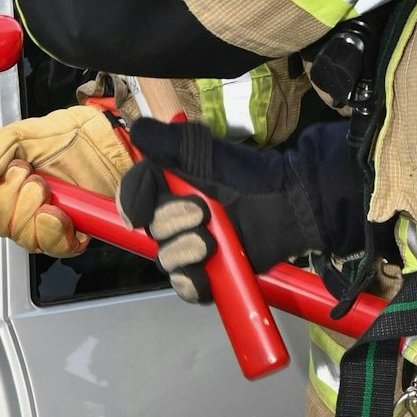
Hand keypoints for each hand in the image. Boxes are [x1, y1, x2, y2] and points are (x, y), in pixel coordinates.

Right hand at [0, 105, 133, 257]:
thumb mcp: (23, 133)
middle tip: (27, 174)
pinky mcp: (70, 235)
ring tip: (46, 186)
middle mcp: (22, 209)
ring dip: (32, 210)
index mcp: (4, 186)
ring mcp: (45, 224)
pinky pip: (53, 246)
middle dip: (10, 199)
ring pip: (23, 237)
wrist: (104, 140)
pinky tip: (57, 211)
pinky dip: (52, 230)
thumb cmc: (68, 137)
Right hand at [116, 159, 315, 304]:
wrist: (285, 206)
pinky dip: (190, 283)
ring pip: (166, 259)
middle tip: (203, 213)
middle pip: (151, 230)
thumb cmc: (247, 175)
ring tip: (211, 243)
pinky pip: (186, 286)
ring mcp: (191, 246)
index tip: (138, 214)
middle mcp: (175, 217)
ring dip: (183, 251)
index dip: (131, 203)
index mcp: (168, 187)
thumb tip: (136, 129)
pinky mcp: (209, 272)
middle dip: (172, 222)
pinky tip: (202, 275)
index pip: (134, 195)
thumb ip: (168, 141)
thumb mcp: (205, 151)